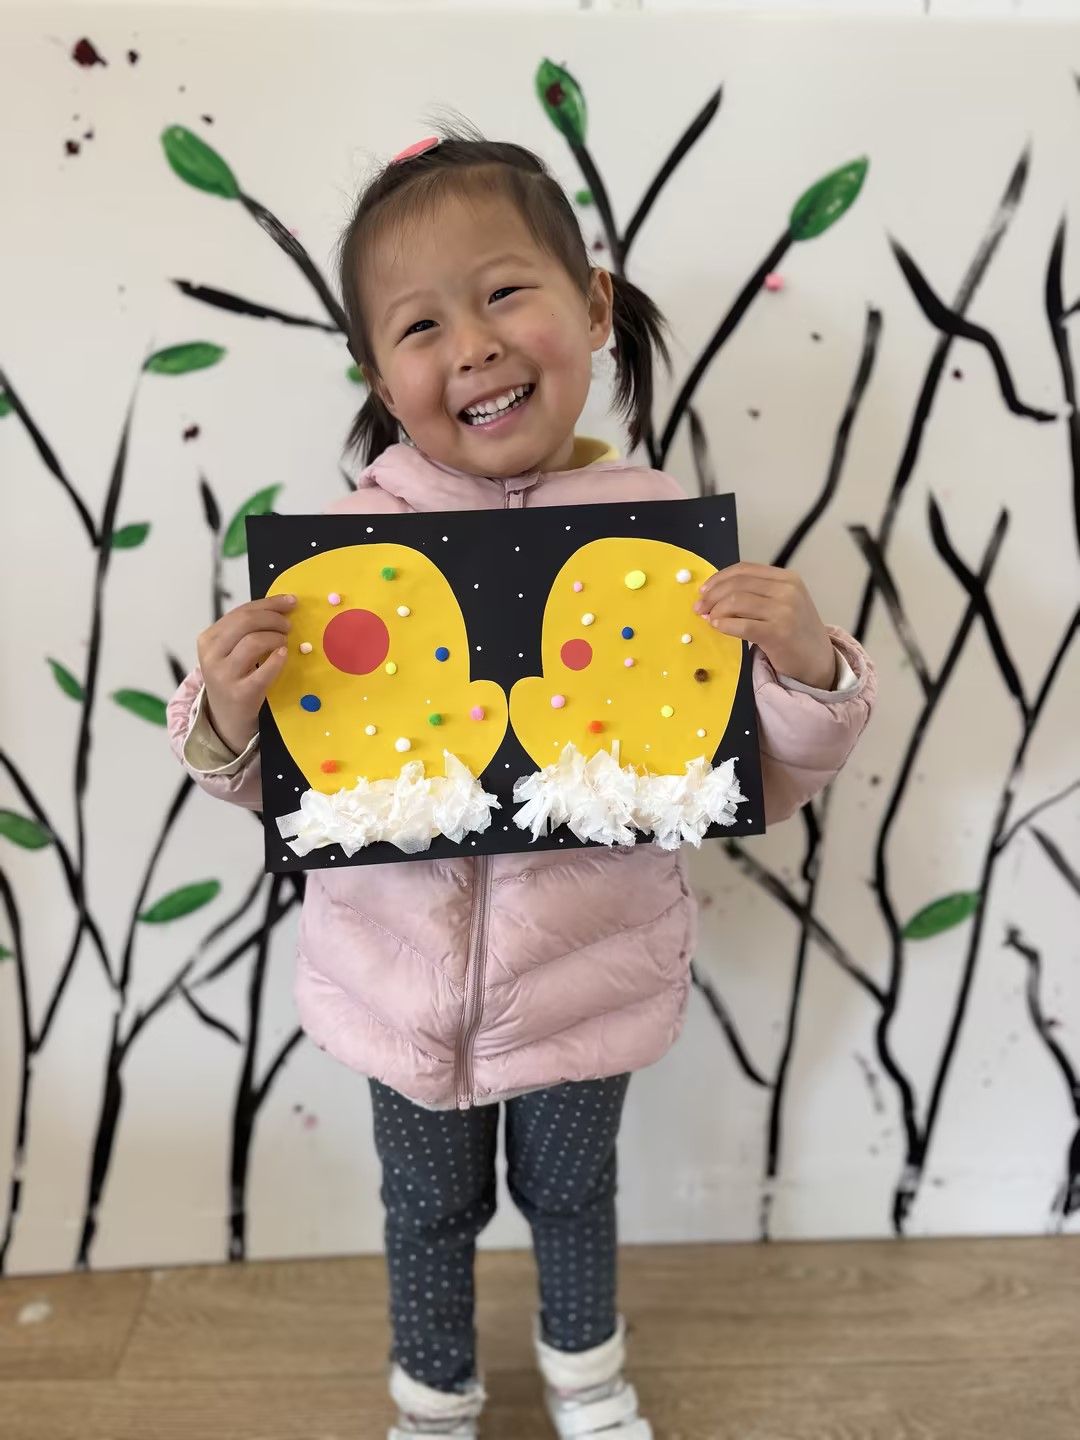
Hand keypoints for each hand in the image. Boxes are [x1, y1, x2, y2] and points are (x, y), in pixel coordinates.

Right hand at [196, 594, 295, 753]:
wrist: (225, 718)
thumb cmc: (233, 678)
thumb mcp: (230, 651)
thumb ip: (247, 630)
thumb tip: (281, 606)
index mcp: (208, 639)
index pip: (241, 611)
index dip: (269, 603)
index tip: (290, 601)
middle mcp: (211, 655)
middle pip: (246, 622)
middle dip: (273, 618)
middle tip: (288, 625)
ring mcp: (223, 674)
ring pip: (254, 641)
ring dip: (276, 637)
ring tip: (283, 643)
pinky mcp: (240, 693)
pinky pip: (264, 669)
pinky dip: (278, 659)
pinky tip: (283, 655)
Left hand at [693, 562, 836, 689]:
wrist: (818, 661)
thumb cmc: (795, 632)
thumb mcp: (783, 603)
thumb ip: (757, 593)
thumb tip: (714, 593)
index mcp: (787, 578)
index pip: (744, 569)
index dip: (719, 578)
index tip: (703, 591)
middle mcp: (787, 590)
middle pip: (737, 584)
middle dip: (712, 595)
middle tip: (699, 608)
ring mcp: (784, 611)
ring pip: (737, 601)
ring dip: (716, 610)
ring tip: (709, 619)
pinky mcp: (778, 633)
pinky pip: (742, 625)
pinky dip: (725, 624)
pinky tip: (718, 627)